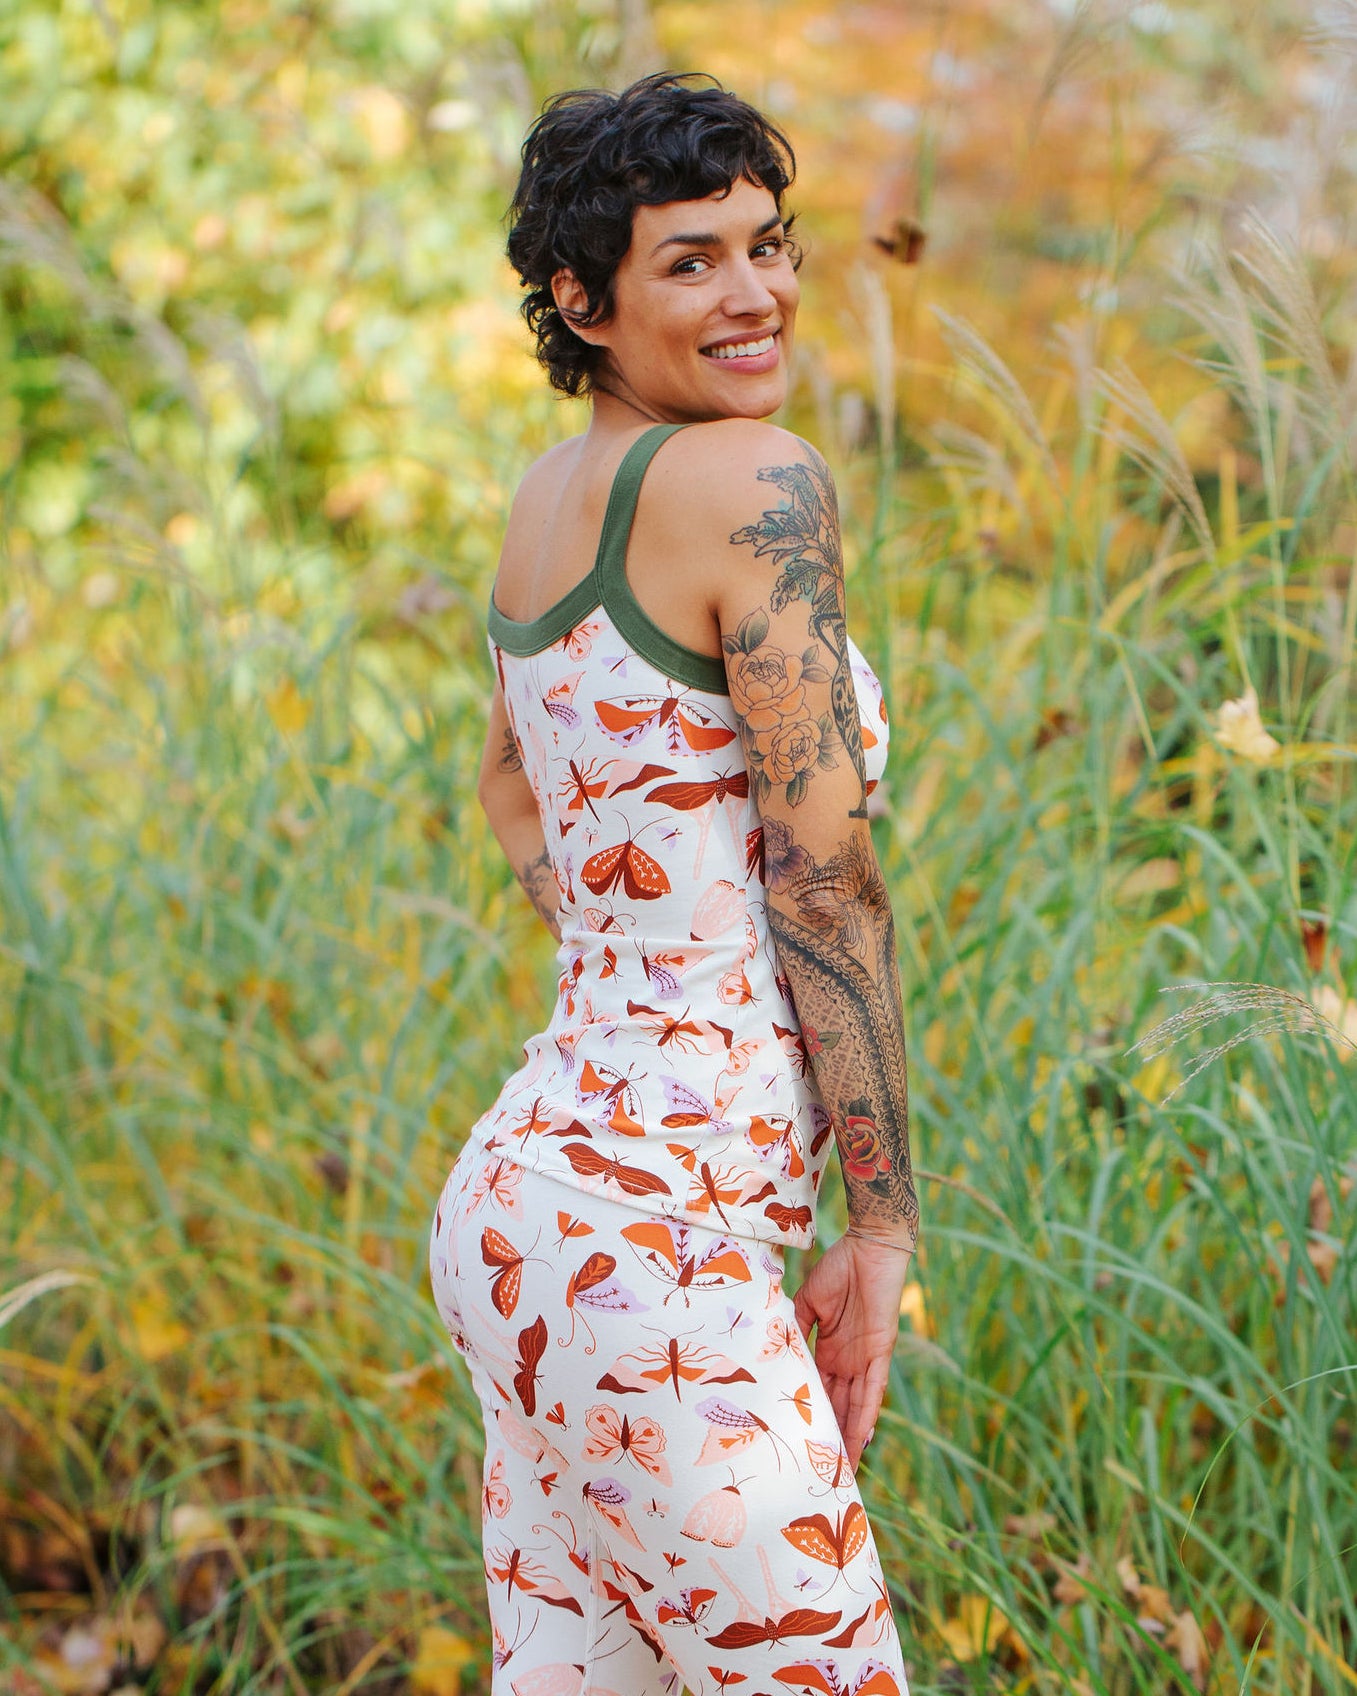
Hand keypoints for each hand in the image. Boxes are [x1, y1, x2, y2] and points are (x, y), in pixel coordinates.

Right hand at [792, 1232, 912, 1470]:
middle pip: (839, 1409)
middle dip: (833, 1440)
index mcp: (830, 1350)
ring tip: (843, 1470)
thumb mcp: (808, 1303)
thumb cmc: (840, 1268)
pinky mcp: (881, 1352)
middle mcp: (848, 1361)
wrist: (869, 1247)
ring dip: (851, 1438)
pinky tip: (863, 1440)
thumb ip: (795, 1330)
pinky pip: (874, 1390)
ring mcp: (865, 1359)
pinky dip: (868, 1415)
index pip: (820, 1394)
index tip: (801, 1445)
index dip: (812, 1419)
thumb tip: (773, 1353)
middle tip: (823, 1475)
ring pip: (856, 1408)